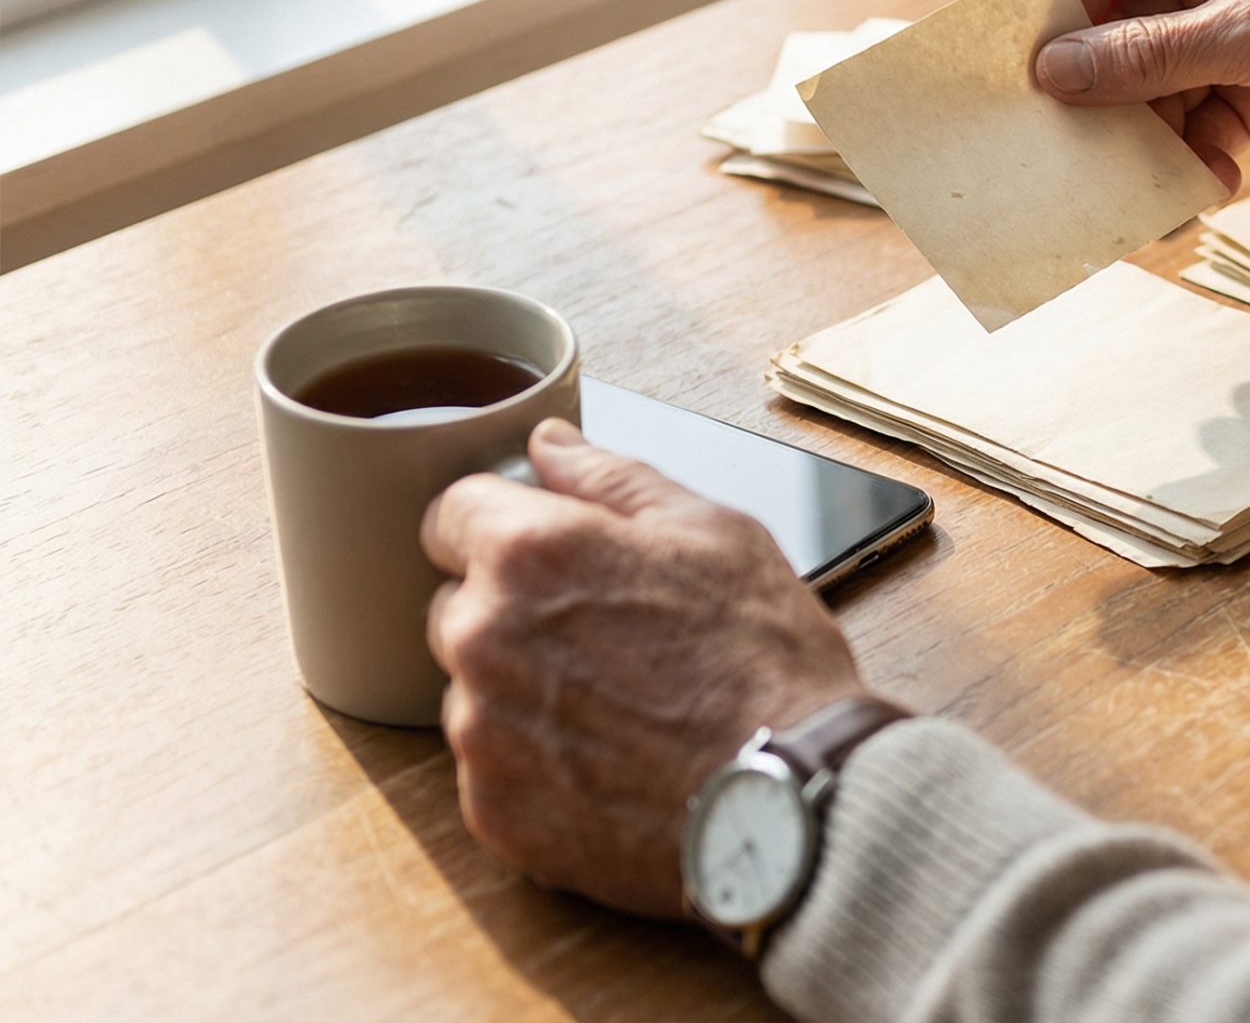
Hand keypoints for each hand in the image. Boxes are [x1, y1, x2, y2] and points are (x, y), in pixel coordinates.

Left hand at [420, 419, 867, 916]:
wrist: (792, 792)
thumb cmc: (764, 656)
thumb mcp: (712, 532)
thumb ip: (612, 478)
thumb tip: (549, 443)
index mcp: (529, 553)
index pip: (451, 512)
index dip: (506, 524)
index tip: (554, 556)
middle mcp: (481, 637)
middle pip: (457, 605)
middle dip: (515, 612)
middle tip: (609, 638)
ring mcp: (481, 732)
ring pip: (474, 691)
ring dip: (524, 692)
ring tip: (620, 709)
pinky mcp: (492, 810)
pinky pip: (493, 770)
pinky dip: (538, 766)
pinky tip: (612, 764)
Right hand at [1035, 0, 1249, 190]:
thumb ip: (1152, 56)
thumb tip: (1055, 72)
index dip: (1061, 10)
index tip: (1025, 71)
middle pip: (1117, 27)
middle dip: (1095, 85)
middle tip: (1062, 140)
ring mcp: (1236, 34)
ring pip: (1151, 86)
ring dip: (1143, 133)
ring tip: (1135, 177)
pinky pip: (1194, 125)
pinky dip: (1190, 157)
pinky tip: (1202, 185)